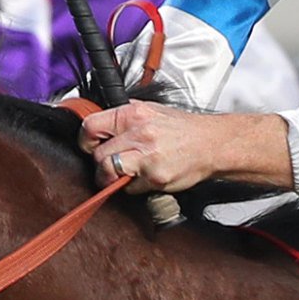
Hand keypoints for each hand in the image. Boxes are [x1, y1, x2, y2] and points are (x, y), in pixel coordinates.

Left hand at [76, 100, 292, 195]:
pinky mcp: (156, 177)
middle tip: (108, 166)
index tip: (90, 146)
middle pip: (97, 154)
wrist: (213, 144)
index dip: (86, 140)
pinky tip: (145, 179)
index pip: (91, 126)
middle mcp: (138, 133)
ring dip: (110, 178)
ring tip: (120, 177)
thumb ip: (125, 117)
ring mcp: (147, 156)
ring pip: (108, 172)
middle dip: (100, 163)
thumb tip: (100, 126)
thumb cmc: (183, 129)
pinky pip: (131, 188)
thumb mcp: (152, 111)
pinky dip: (134, 187)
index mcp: (134, 114)